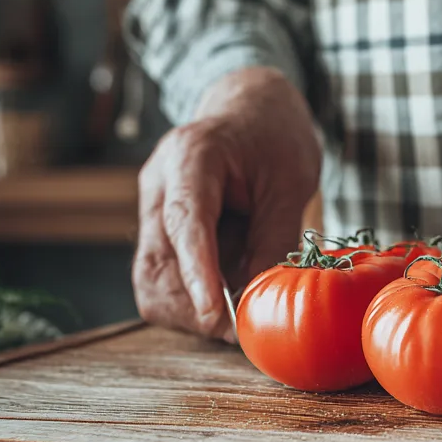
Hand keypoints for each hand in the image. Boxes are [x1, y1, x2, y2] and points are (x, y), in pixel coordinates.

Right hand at [134, 67, 319, 341]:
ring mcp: (151, 209)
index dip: (196, 272)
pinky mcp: (157, 232)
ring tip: (239, 312)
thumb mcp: (290, 184)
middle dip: (196, 306)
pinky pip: (162, 281)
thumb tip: (259, 302)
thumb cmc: (274, 139)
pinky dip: (192, 300)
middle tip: (243, 330)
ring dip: (192, 310)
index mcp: (190, 157)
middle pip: (158, 263)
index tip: (213, 314)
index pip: (184, 221)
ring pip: (152, 281)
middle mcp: (159, 185)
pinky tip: (226, 295)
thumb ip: (274, 241)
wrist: (252, 111)